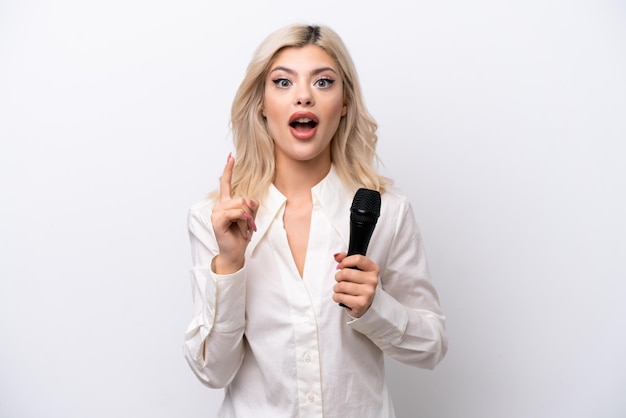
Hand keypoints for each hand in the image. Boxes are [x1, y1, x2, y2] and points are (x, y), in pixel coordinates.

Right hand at [210, 153, 257, 273]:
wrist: (235, 252)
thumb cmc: (241, 235)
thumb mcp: (250, 217)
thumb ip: (251, 205)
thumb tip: (248, 199)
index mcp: (226, 204)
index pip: (226, 184)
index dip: (229, 170)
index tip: (231, 157)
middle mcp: (220, 206)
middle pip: (242, 198)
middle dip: (250, 213)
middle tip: (247, 226)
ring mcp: (217, 213)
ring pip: (240, 206)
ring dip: (246, 220)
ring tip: (243, 229)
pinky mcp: (217, 221)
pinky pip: (235, 213)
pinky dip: (242, 221)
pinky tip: (241, 229)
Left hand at [332, 252, 378, 317]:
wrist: (364, 303)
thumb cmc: (359, 284)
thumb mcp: (356, 269)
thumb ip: (346, 259)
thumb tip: (337, 256)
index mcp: (373, 269)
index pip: (358, 259)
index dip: (346, 261)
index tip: (343, 266)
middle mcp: (372, 280)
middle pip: (346, 273)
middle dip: (338, 276)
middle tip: (340, 280)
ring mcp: (368, 293)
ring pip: (341, 286)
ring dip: (336, 288)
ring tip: (341, 289)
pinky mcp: (361, 304)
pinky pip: (340, 297)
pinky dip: (336, 297)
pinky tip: (341, 296)